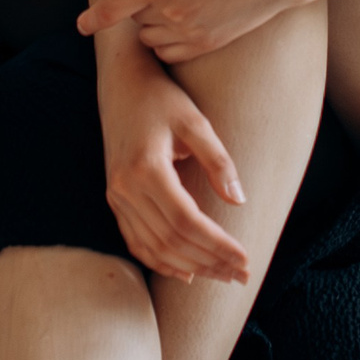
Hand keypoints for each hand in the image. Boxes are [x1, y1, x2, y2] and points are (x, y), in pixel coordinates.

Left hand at [78, 0, 311, 62]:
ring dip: (152, 24)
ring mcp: (192, 32)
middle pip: (136, 19)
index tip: (81, 26)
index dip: (94, 18)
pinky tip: (186, 20)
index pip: (115, 7)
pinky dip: (169, 41)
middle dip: (140, 4)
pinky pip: (172, 53)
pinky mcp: (210, 44)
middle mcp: (173, 12)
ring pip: (152, 38)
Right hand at [99, 50, 249, 284]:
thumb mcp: (196, 121)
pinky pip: (136, 241)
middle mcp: (125, 188)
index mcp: (146, 169)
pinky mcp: (115, 199)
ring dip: (189, 266)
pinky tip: (185, 272)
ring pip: (153, 247)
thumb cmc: (162, 99)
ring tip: (221, 275)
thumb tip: (239, 201)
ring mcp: (116, 196)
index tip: (245, 258)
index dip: (217, 245)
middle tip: (241, 274)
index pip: (186, 222)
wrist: (122, 84)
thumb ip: (218, 161)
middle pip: (171, 240)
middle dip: (209, 262)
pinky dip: (160, 261)